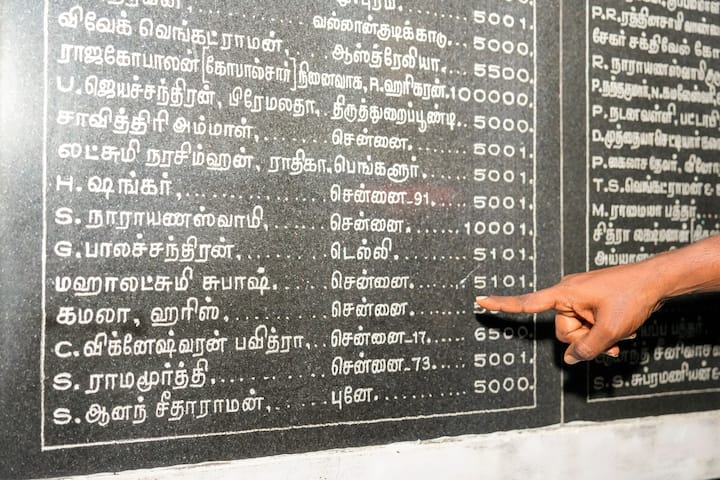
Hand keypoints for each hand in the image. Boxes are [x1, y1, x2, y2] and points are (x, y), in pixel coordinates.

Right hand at [475, 263, 663, 363]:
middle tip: (609, 337)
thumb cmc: (631, 297)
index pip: (527, 302)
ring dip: (598, 337)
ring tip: (622, 334)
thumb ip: (587, 348)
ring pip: (578, 330)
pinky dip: (602, 331)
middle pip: (563, 330)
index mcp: (564, 293)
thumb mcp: (609, 329)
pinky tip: (622, 331)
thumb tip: (572, 359)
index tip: (479, 300)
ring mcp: (581, 297)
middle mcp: (568, 293)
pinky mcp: (592, 300)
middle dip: (584, 338)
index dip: (502, 304)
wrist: (657, 281)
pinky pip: (588, 323)